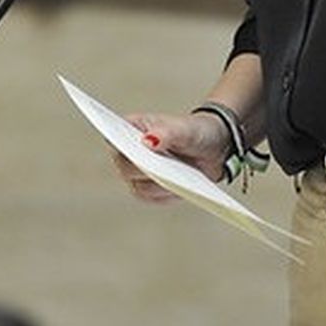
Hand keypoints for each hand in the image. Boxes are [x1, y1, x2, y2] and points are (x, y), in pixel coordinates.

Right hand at [110, 111, 231, 203]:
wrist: (211, 151)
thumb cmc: (193, 132)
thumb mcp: (185, 130)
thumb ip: (167, 133)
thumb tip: (147, 141)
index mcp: (131, 127)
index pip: (114, 134)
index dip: (116, 141)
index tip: (130, 146)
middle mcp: (128, 153)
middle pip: (125, 167)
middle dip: (144, 168)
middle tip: (160, 168)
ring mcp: (136, 175)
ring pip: (140, 187)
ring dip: (159, 185)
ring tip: (179, 179)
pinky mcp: (148, 191)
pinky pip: (153, 198)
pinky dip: (168, 194)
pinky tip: (182, 188)